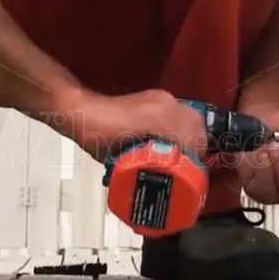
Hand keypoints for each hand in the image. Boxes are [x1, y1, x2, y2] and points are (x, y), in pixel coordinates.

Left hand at [52, 89, 207, 161]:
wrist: (80, 111)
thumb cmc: (96, 135)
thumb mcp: (121, 159)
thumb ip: (142, 168)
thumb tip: (158, 182)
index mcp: (159, 119)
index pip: (192, 138)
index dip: (195, 158)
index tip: (191, 173)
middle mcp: (165, 104)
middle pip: (196, 126)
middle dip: (197, 147)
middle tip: (189, 166)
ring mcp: (161, 98)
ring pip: (191, 118)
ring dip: (192, 137)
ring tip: (185, 156)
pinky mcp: (156, 97)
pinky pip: (179, 113)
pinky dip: (183, 128)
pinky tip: (176, 141)